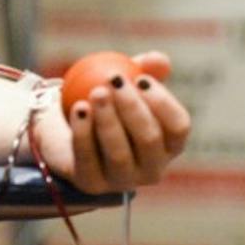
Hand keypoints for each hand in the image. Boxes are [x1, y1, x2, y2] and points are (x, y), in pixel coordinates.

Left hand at [31, 51, 188, 194]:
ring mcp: (122, 180)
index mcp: (169, 144)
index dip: (163, 102)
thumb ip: (144, 67)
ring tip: (96, 92)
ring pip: (119, 153)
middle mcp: (151, 167)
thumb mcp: (125, 81)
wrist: (66, 126)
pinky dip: (83, 132)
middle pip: (149, 140)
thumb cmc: (108, 101)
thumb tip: (159, 60)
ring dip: (107, 120)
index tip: (141, 79)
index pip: (178, 127)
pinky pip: (87, 158)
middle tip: (115, 81)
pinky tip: (79, 109)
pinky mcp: (91, 184)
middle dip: (132, 108)